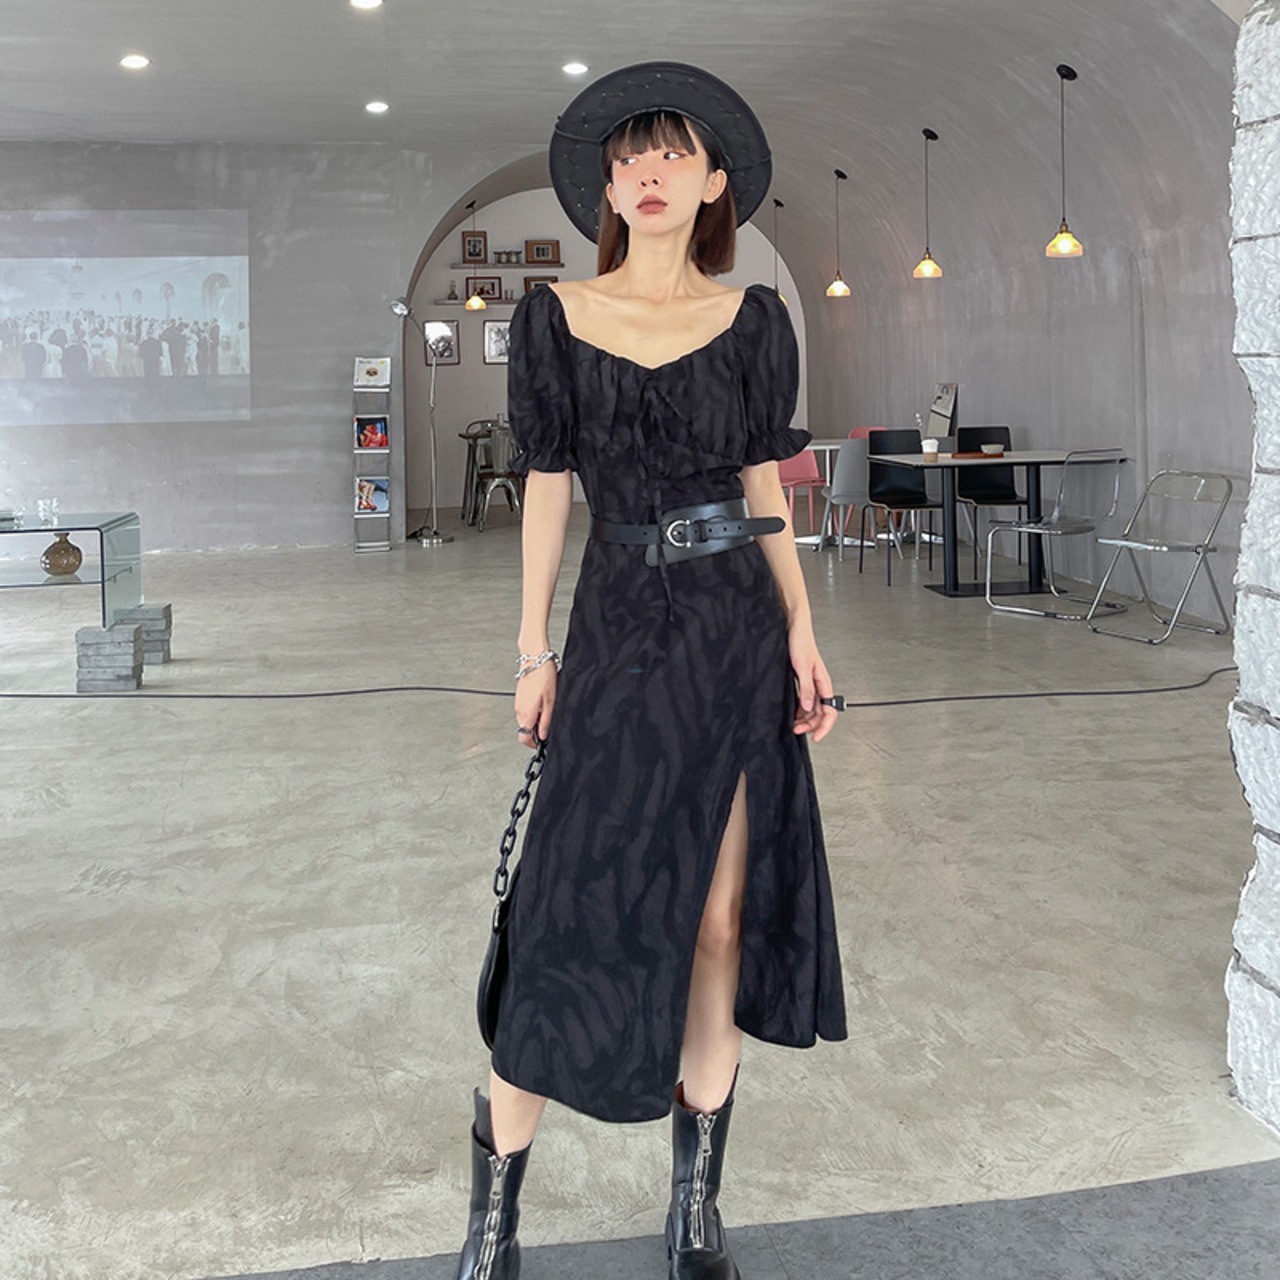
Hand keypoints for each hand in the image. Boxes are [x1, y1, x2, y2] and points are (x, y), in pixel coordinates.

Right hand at [514, 663, 555, 747]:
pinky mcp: (519, 697)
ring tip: (546, 711)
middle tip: (547, 726)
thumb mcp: (550, 702)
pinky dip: (533, 712)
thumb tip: (543, 736)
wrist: (535, 659)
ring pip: (525, 721)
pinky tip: (542, 703)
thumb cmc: (544, 677)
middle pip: (524, 730)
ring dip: (535, 721)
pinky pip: (525, 711)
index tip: (542, 743)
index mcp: (526, 714)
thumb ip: (546, 721)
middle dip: (536, 732)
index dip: (533, 744)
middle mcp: (519, 711)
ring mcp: (518, 704)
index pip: (524, 738)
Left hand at [789, 627, 837, 742]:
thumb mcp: (802, 667)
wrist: (794, 627)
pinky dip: (799, 709)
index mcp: (823, 682)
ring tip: (793, 725)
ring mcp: (811, 683)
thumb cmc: (800, 642)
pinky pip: (804, 700)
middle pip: (820, 713)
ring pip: (812, 708)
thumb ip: (806, 688)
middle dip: (811, 725)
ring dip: (804, 718)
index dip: (824, 726)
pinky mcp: (802, 680)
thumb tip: (808, 707)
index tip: (816, 737)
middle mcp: (819, 685)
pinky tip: (791, 713)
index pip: (830, 711)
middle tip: (797, 731)